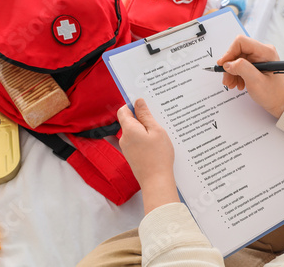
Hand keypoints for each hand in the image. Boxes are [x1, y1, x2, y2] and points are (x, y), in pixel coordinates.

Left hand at [117, 98, 178, 213]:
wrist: (156, 181)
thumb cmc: (158, 156)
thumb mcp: (156, 131)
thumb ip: (145, 115)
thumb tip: (138, 101)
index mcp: (128, 129)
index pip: (123, 110)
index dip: (133, 105)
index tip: (145, 106)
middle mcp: (124, 138)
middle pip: (129, 121)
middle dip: (141, 118)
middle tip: (157, 119)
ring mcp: (126, 148)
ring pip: (133, 132)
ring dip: (144, 130)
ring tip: (159, 134)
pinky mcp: (131, 156)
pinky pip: (136, 142)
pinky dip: (143, 140)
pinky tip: (155, 144)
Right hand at [216, 35, 283, 117]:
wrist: (280, 102)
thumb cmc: (273, 93)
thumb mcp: (255, 81)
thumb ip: (241, 68)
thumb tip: (228, 63)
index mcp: (265, 52)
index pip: (241, 42)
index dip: (229, 53)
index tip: (223, 65)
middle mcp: (262, 52)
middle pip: (237, 51)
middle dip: (229, 65)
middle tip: (227, 79)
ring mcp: (259, 58)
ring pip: (237, 59)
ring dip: (232, 72)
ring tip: (232, 84)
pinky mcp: (256, 64)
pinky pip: (240, 65)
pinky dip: (236, 74)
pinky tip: (238, 83)